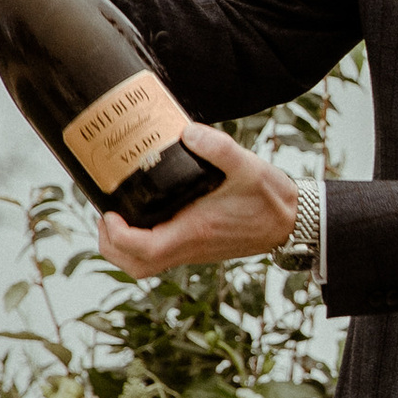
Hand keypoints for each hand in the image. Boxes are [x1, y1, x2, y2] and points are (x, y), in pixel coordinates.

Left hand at [96, 125, 299, 277]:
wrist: (291, 222)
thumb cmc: (270, 197)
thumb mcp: (247, 165)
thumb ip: (218, 147)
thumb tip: (186, 131)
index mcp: (195, 231)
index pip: (144, 249)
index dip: (118, 236)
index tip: (110, 212)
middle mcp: (190, 247)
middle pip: (136, 266)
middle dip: (112, 247)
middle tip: (107, 216)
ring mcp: (193, 251)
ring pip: (145, 266)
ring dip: (123, 249)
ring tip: (118, 218)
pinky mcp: (197, 249)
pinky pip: (159, 257)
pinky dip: (141, 245)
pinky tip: (144, 216)